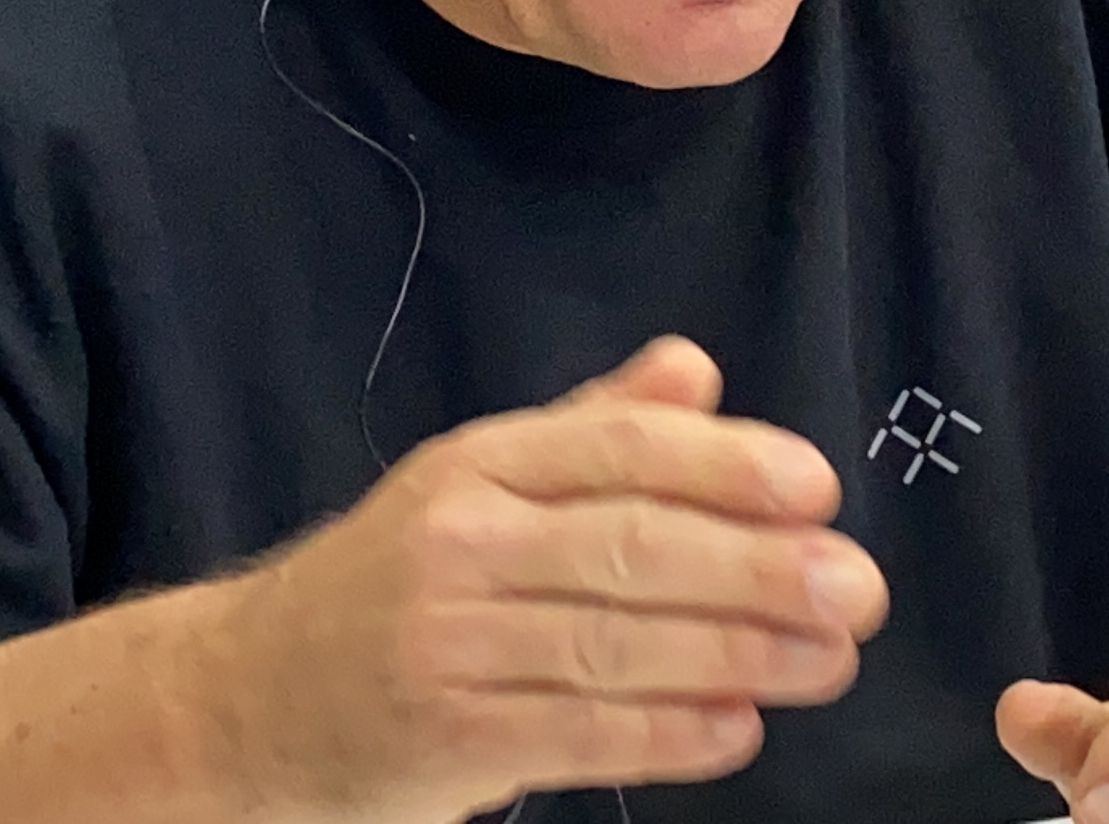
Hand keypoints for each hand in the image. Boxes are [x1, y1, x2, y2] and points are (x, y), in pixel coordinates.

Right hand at [209, 335, 888, 822]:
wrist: (249, 698)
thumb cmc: (395, 583)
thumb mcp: (479, 485)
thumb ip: (594, 431)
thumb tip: (695, 368)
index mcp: (477, 463)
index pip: (618, 449)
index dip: (727, 466)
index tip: (819, 488)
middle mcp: (457, 542)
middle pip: (633, 548)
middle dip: (761, 569)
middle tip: (859, 589)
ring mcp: (448, 644)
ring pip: (619, 646)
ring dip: (741, 656)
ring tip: (830, 662)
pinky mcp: (448, 738)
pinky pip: (583, 734)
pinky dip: (672, 735)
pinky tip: (740, 728)